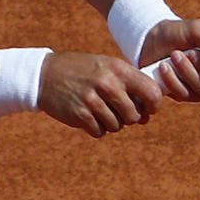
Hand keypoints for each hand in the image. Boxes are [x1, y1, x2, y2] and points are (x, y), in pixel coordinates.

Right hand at [38, 51, 162, 137]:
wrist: (45, 74)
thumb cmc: (82, 71)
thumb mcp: (106, 68)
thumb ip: (129, 87)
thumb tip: (147, 117)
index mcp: (118, 69)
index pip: (152, 92)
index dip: (154, 105)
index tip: (148, 108)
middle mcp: (108, 84)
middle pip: (134, 115)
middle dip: (129, 117)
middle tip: (117, 110)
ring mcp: (93, 100)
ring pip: (117, 126)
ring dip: (111, 122)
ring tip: (99, 109)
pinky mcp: (80, 115)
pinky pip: (100, 132)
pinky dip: (96, 128)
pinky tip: (88, 115)